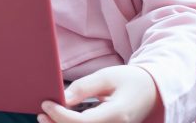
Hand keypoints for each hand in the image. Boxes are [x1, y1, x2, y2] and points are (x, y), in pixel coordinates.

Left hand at [39, 65, 159, 122]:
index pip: (82, 122)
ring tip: (47, 117)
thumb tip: (62, 98)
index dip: (60, 115)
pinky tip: (61, 120)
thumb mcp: (107, 77)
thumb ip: (84, 87)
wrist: (153, 92)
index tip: (46, 104)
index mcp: (117, 114)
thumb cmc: (130, 80)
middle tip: (41, 113)